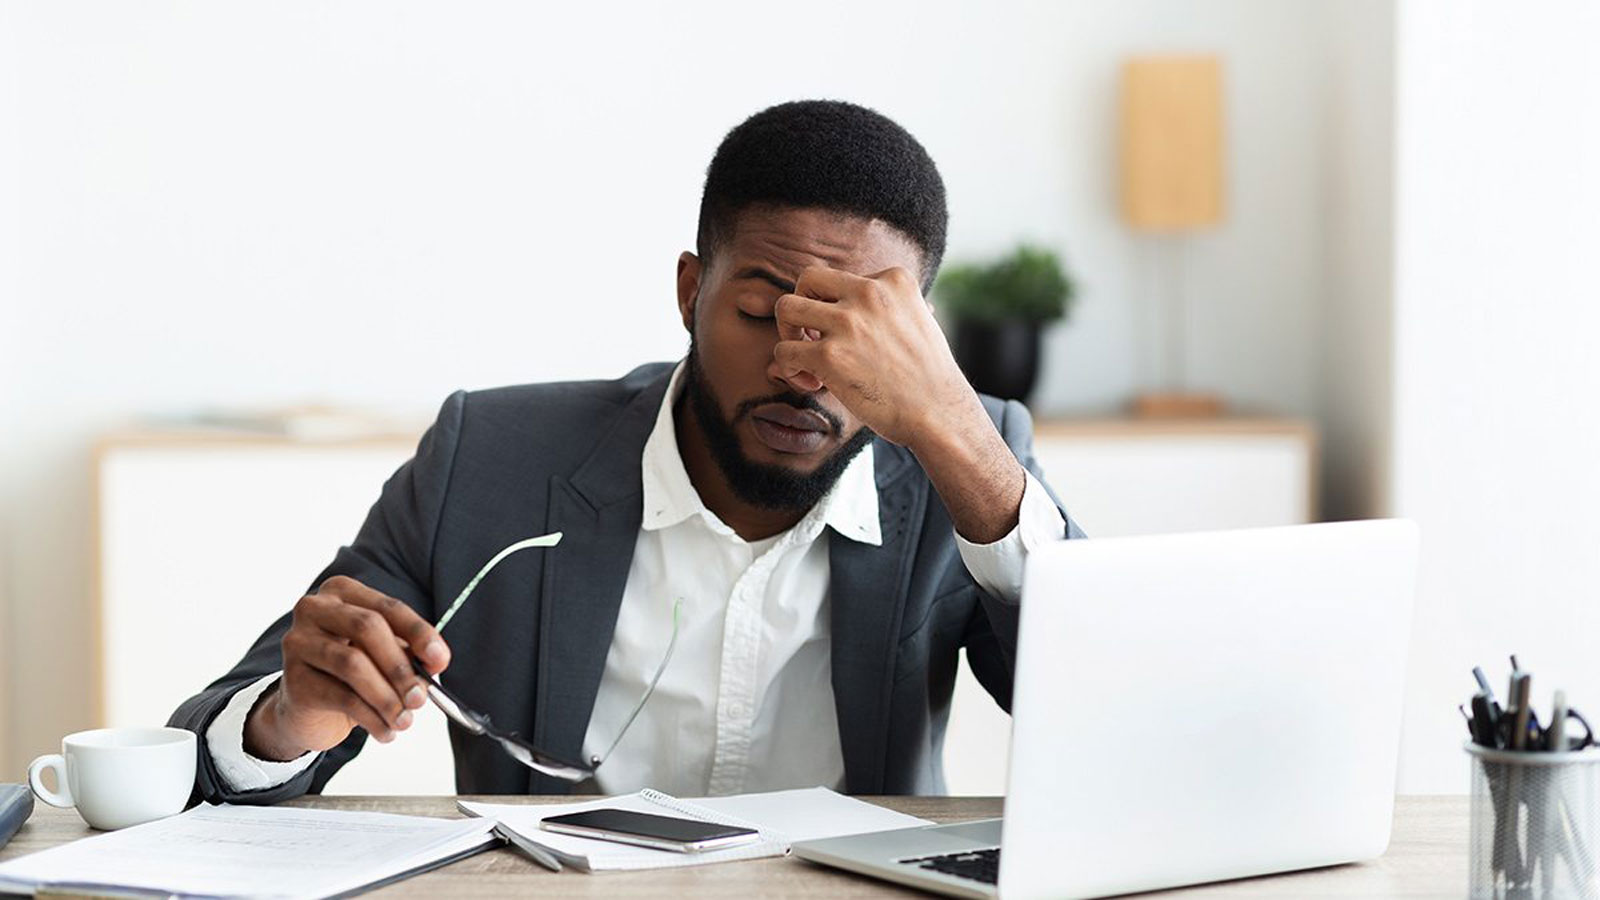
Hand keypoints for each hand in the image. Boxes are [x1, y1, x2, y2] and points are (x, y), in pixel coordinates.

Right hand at [244, 576, 449, 761]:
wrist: (308, 710)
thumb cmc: (351, 674)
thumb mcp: (384, 657)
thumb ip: (410, 654)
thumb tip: (436, 662)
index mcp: (341, 592)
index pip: (388, 607)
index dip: (419, 633)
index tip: (439, 660)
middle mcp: (314, 609)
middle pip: (368, 628)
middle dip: (401, 666)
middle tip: (420, 698)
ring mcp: (298, 642)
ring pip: (353, 664)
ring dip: (387, 697)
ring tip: (404, 720)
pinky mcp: (293, 679)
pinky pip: (341, 696)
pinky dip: (371, 717)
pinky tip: (385, 731)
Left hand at [773, 264, 1027, 543]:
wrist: (939, 413)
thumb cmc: (927, 376)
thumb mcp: (917, 321)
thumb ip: (887, 309)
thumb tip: (846, 316)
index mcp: (893, 279)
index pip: (841, 278)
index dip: (835, 307)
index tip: (848, 337)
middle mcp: (869, 292)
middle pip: (807, 279)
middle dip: (802, 307)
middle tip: (812, 338)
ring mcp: (847, 322)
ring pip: (785, 307)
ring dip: (788, 334)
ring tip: (807, 359)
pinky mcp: (829, 355)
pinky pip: (783, 351)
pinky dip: (789, 369)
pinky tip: (814, 384)